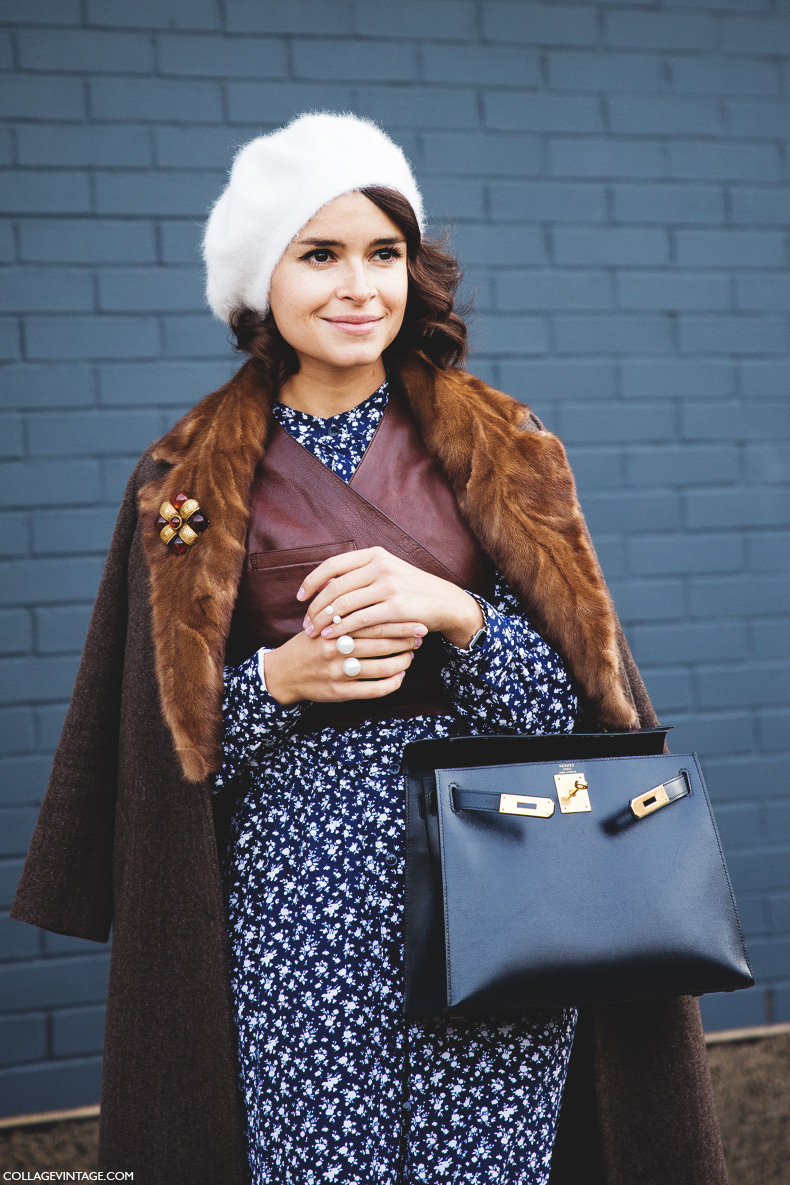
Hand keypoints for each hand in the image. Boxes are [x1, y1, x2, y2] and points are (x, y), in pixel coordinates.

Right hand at [262, 620, 425, 706]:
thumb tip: (365, 589)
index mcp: (333, 629)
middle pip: (379, 644)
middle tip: (420, 635)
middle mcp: (335, 649)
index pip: (372, 621)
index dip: (397, 620)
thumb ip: (340, 607)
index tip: (416, 617)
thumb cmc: (308, 643)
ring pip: (380, 668)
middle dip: (404, 639)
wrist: (282, 673)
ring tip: (411, 655)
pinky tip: (399, 677)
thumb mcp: (319, 620)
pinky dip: (391, 684)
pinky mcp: (339, 692)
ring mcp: (337, 672)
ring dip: (401, 662)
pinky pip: (372, 690)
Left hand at [296, 546, 483, 648]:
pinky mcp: (396, 607)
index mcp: (374, 555)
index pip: (332, 565)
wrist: (445, 602)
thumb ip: (359, 575)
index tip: (300, 598)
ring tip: (314, 633)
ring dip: (325, 621)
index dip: (311, 582)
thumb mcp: (387, 573)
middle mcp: (380, 566)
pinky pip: (360, 620)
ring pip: (344, 605)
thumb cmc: (411, 590)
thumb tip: (324, 585)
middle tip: (305, 624)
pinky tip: (333, 638)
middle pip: (334, 587)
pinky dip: (343, 630)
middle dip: (315, 608)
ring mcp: (389, 585)